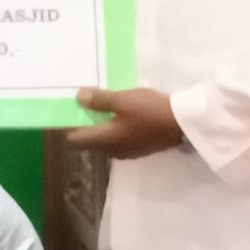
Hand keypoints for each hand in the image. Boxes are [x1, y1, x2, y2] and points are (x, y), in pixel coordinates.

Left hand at [63, 87, 185, 159]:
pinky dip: (117, 129)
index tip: (68, 112)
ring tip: (105, 106)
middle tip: (87, 104)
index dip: (68, 127)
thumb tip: (78, 98)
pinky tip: (124, 114)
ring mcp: (127, 152)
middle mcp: (112, 151)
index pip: (75, 140)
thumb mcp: (122, 100)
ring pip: (106, 140)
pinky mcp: (140, 148)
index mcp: (104, 140)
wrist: (182, 123)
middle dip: (86, 125)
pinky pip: (120, 139)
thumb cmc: (148, 110)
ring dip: (103, 126)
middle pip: (90, 141)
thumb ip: (99, 100)